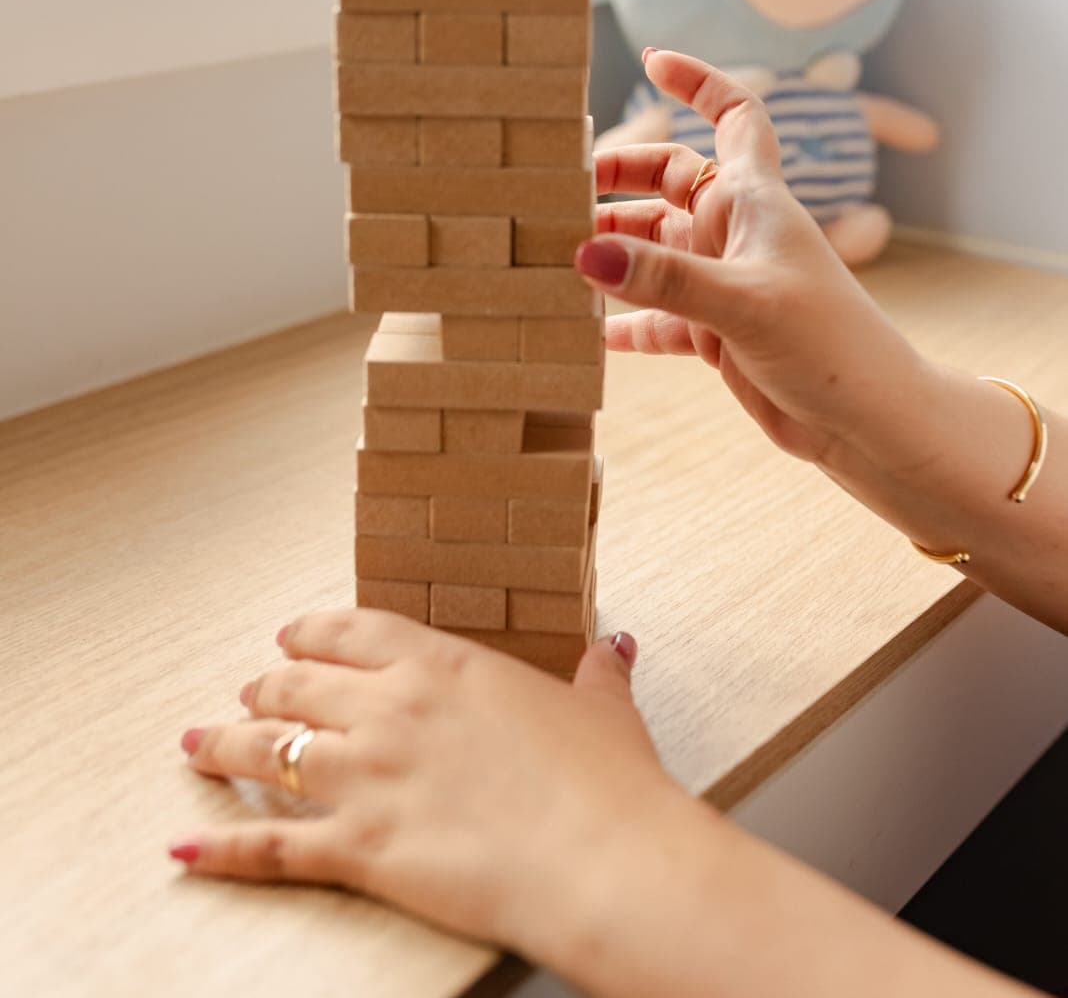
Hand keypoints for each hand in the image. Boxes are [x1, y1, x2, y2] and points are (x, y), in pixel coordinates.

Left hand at [171, 614, 685, 965]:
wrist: (602, 859)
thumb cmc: (606, 785)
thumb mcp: (601, 711)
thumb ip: (595, 674)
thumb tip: (613, 648)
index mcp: (443, 665)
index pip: (351, 631)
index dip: (310, 633)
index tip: (289, 636)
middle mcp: (391, 709)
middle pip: (297, 685)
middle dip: (263, 687)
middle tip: (246, 691)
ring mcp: (367, 778)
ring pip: (269, 752)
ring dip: (225, 747)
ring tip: (196, 744)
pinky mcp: (358, 849)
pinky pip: (270, 849)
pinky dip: (220, 852)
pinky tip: (184, 852)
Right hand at [578, 48, 931, 467]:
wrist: (869, 422)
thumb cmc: (832, 346)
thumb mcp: (744, 303)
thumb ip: (664, 278)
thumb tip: (587, 252)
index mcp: (755, 201)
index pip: (734, 114)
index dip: (699, 82)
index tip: (653, 61)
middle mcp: (735, 232)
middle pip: (669, 181)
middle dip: (618, 178)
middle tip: (560, 190)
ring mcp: (724, 282)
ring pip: (652, 248)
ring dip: (610, 250)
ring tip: (554, 257)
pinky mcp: (717, 332)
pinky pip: (656, 315)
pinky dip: (623, 320)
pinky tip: (586, 332)